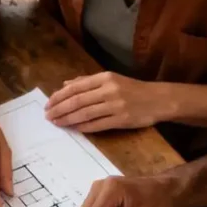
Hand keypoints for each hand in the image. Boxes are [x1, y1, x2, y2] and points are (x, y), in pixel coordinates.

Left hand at [45, 73, 169, 131]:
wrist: (159, 99)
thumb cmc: (133, 89)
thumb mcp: (111, 79)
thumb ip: (88, 82)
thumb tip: (65, 85)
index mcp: (105, 77)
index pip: (76, 87)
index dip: (59, 97)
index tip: (48, 104)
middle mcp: (109, 89)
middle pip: (77, 100)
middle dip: (59, 109)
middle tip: (48, 116)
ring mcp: (116, 105)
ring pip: (85, 113)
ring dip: (68, 119)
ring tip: (57, 123)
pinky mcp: (122, 120)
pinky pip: (97, 125)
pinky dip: (83, 127)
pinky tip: (73, 129)